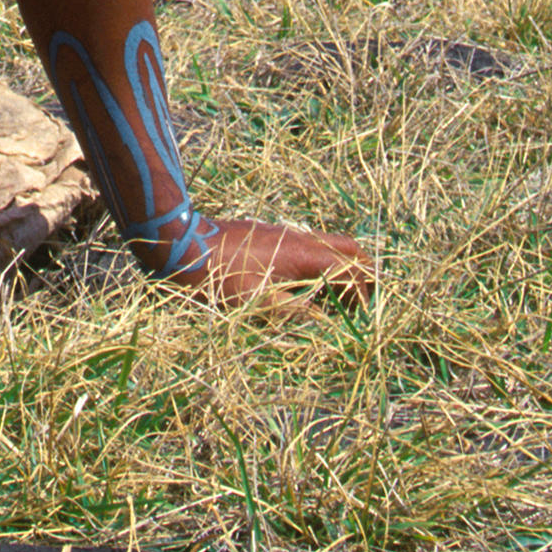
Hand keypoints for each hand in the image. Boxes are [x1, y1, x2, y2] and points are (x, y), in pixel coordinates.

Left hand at [170, 218, 371, 306]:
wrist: (189, 246)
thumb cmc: (222, 278)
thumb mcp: (261, 304)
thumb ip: (297, 311)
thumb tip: (324, 318)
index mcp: (304, 255)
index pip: (350, 269)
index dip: (362, 293)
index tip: (361, 315)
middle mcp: (302, 239)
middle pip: (349, 248)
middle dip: (362, 271)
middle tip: (362, 299)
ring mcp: (288, 233)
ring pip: (329, 244)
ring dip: (341, 267)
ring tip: (337, 298)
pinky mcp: (274, 234)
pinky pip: (310, 245)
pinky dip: (322, 263)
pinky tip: (307, 285)